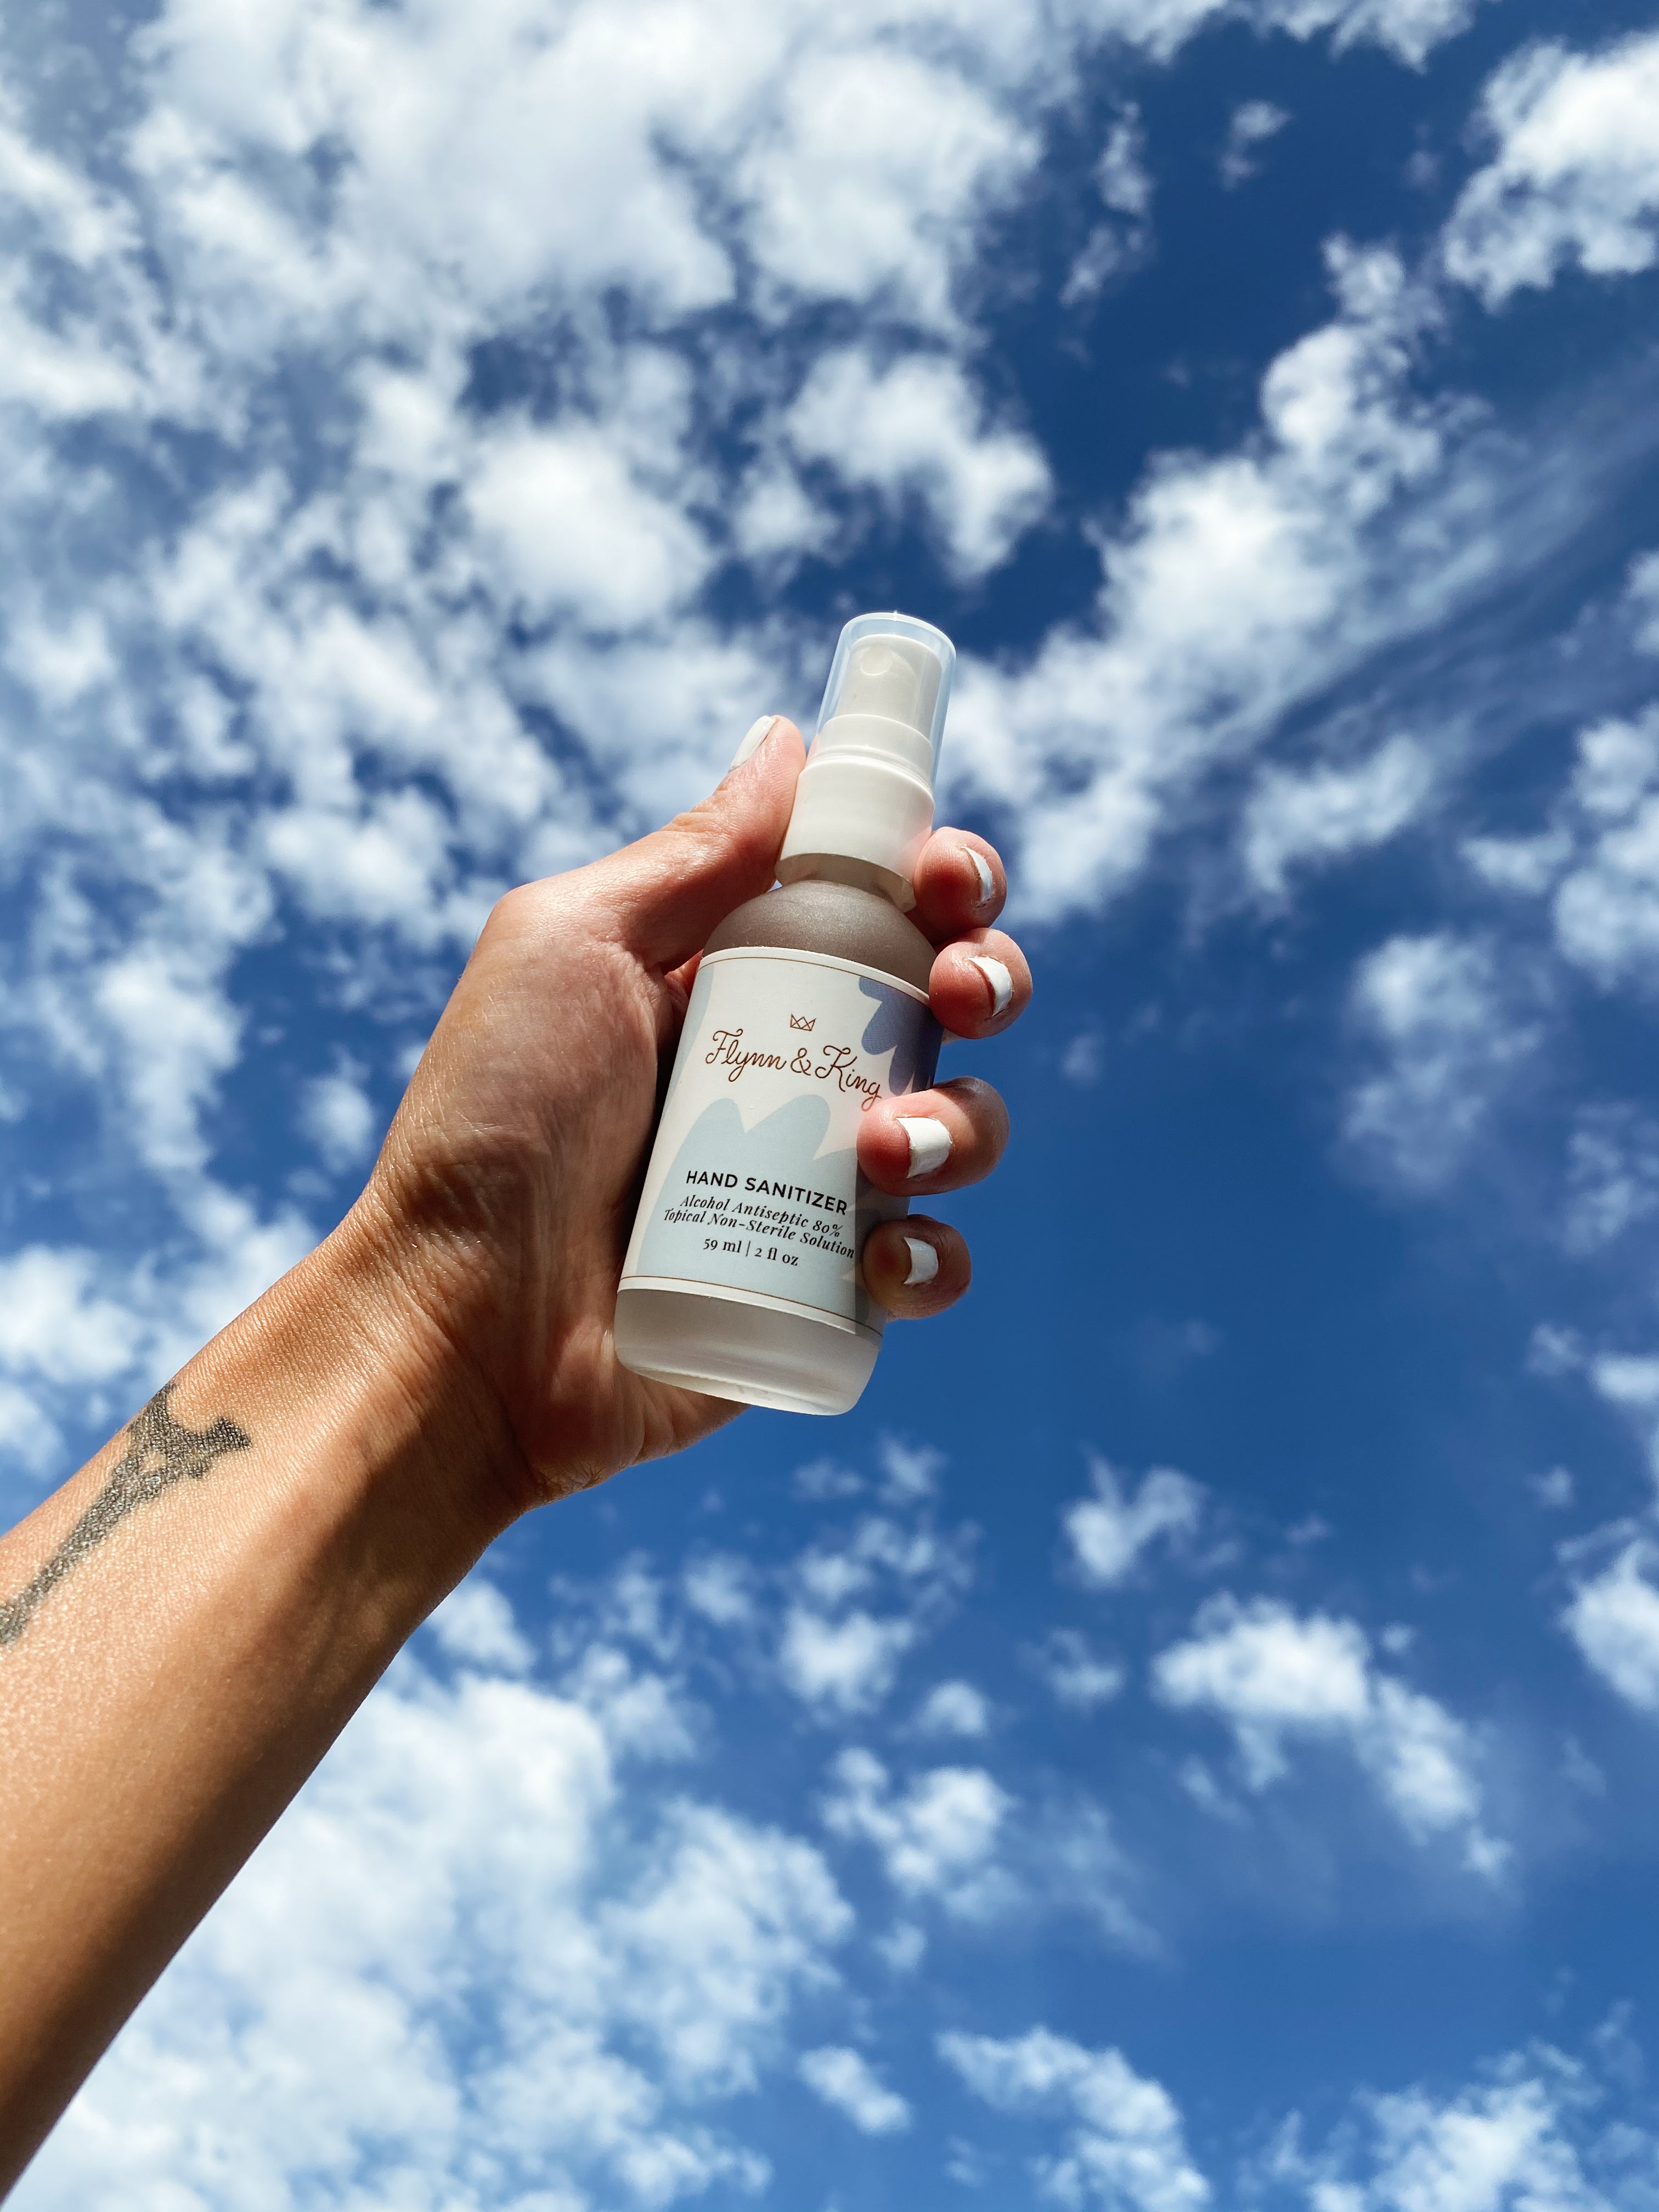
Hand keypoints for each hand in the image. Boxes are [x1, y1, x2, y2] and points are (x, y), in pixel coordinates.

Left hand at [351, 716, 1031, 1506]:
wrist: (461, 1326)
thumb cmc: (493, 1124)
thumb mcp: (572, 948)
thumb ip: (690, 855)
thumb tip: (788, 740)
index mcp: (732, 977)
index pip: (874, 903)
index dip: (940, 878)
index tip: (945, 881)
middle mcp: (786, 1072)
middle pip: (947, 1003)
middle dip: (987, 980)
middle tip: (957, 994)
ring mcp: (813, 1187)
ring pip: (961, 1129)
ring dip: (961, 1124)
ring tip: (882, 1152)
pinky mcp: (823, 1297)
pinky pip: (931, 1268)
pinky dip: (935, 1259)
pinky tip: (882, 1256)